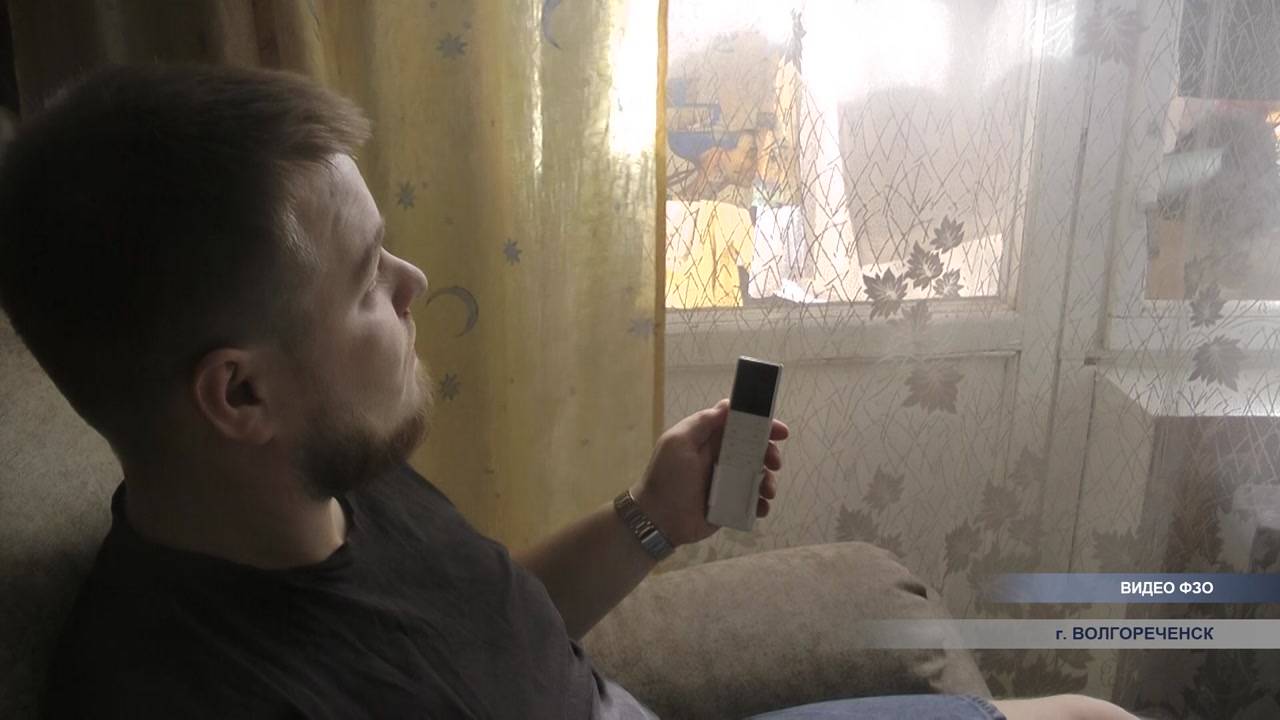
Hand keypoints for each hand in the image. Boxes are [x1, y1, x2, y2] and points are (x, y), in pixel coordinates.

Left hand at [629, 398, 789, 546]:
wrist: (659, 520)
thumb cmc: (667, 478)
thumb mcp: (678, 442)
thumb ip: (702, 423)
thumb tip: (728, 405)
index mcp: (710, 440)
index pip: (741, 425)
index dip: (763, 425)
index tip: (780, 432)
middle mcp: (722, 458)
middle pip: (756, 450)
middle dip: (770, 454)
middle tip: (774, 463)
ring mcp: (728, 482)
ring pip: (758, 475)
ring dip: (769, 480)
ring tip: (767, 491)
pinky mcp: (731, 505)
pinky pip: (753, 501)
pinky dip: (761, 503)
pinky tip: (759, 506)